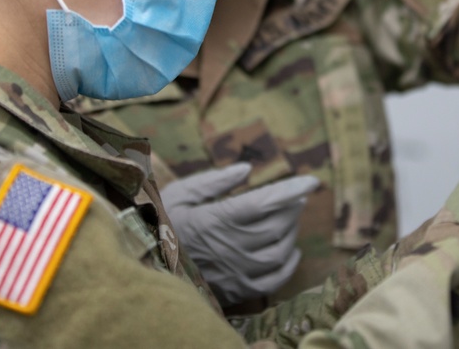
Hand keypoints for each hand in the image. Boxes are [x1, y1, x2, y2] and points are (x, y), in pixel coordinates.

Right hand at [160, 163, 319, 304]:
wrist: (147, 266)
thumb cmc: (161, 223)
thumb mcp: (180, 194)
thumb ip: (214, 181)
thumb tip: (247, 168)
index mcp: (216, 220)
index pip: (264, 203)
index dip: (291, 191)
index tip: (312, 181)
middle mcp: (230, 247)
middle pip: (276, 225)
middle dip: (292, 207)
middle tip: (295, 195)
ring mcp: (235, 271)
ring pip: (279, 251)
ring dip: (291, 232)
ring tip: (290, 218)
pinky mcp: (237, 290)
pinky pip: (273, 281)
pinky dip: (288, 265)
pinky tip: (290, 251)